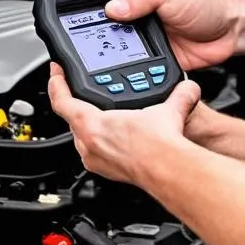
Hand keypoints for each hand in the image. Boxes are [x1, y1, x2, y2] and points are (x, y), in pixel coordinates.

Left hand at [48, 63, 200, 184]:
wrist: (168, 172)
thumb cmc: (159, 146)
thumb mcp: (167, 109)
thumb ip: (178, 94)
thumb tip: (187, 88)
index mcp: (92, 124)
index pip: (61, 100)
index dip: (56, 83)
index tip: (56, 72)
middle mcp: (88, 144)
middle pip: (72, 118)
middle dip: (80, 103)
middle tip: (88, 91)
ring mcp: (96, 159)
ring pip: (83, 136)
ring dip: (92, 124)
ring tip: (108, 114)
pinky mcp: (106, 171)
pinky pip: (95, 151)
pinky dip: (103, 140)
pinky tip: (120, 136)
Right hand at [94, 0, 239, 69]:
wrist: (234, 28)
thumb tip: (112, 9)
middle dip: (105, 7)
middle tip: (103, 15)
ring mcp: (148, 21)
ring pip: (120, 27)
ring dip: (118, 32)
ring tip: (116, 36)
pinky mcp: (152, 46)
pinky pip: (133, 51)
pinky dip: (129, 54)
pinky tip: (129, 53)